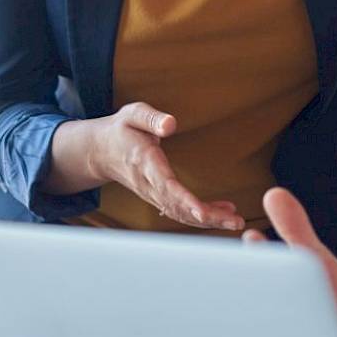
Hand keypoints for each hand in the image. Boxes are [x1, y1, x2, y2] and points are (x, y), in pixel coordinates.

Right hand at [49, 102, 243, 230]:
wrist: (101, 150)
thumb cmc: (122, 129)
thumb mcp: (132, 114)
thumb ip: (151, 118)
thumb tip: (171, 124)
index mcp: (144, 162)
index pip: (166, 185)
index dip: (185, 200)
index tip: (202, 212)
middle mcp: (148, 184)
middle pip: (178, 206)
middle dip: (206, 217)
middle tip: (234, 222)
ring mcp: (152, 194)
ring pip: (180, 214)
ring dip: (208, 221)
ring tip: (234, 221)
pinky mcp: (158, 197)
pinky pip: (179, 212)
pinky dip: (201, 217)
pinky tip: (222, 212)